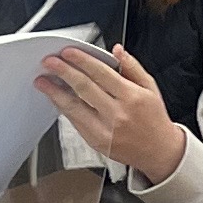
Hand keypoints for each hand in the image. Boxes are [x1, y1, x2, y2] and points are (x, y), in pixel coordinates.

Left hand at [37, 44, 185, 184]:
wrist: (159, 151)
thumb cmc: (154, 119)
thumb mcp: (150, 88)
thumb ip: (132, 67)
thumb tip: (117, 50)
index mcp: (131, 97)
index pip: (101, 73)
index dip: (82, 61)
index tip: (68, 53)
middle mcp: (117, 113)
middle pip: (84, 88)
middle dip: (64, 72)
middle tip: (49, 62)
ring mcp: (105, 129)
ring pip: (74, 107)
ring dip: (55, 92)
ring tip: (43, 81)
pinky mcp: (96, 141)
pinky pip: (75, 121)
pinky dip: (63, 108)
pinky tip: (56, 98)